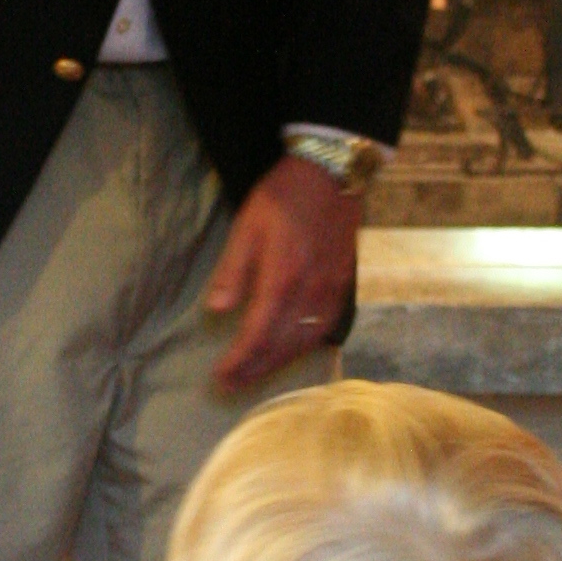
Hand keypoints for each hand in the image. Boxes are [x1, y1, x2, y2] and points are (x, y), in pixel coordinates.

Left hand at [205, 156, 358, 393]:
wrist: (331, 174)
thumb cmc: (283, 196)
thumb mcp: (247, 225)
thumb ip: (233, 270)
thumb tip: (219, 310)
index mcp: (283, 277)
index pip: (258, 334)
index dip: (238, 361)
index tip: (219, 376)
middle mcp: (311, 291)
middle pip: (281, 346)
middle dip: (254, 371)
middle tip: (231, 386)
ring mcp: (331, 290)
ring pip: (305, 343)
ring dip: (278, 365)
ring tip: (255, 375)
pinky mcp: (342, 285)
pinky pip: (324, 329)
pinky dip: (303, 349)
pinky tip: (289, 352)